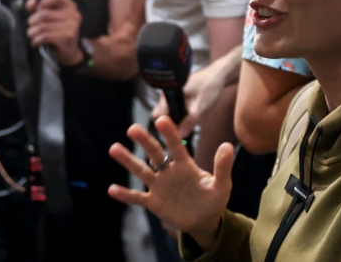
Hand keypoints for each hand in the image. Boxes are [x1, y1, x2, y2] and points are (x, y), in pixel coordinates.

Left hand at [25, 0, 81, 65]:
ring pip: (43, 26)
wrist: (69, 51)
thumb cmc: (57, 31)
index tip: (39, 10)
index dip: (44, 2)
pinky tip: (36, 42)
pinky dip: (36, 39)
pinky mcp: (67, 37)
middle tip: (32, 26)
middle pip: (44, 13)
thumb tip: (31, 2)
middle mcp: (73, 14)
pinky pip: (45, 36)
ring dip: (32, 32)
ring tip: (32, 34)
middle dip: (32, 20)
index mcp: (70, 5)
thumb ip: (37, 7)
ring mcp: (72, 26)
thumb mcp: (48, 17)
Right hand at [109, 116, 233, 252]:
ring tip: (114, 148)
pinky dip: (125, 195)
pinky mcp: (153, 202)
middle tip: (133, 128)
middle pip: (154, 154)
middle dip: (144, 141)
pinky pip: (137, 197)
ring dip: (128, 160)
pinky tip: (112, 189)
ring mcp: (159, 186)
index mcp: (185, 165)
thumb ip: (222, 167)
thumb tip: (228, 145)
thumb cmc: (212, 199)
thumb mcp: (222, 185)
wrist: (204, 221)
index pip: (176, 146)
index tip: (162, 119)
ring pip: (141, 171)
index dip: (170, 134)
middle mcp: (168, 171)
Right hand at [152, 60, 226, 137]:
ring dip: (177, 121)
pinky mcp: (177, 99)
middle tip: (186, 128)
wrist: (217, 76)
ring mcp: (171, 97)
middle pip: (162, 115)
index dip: (167, 125)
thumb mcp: (201, 105)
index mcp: (169, 93)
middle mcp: (166, 94)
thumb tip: (180, 135)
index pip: (159, 114)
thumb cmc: (209, 87)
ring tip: (190, 122)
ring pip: (169, 114)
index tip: (178, 131)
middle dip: (172, 124)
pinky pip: (174, 111)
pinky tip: (190, 117)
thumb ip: (190, 119)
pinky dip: (181, 116)